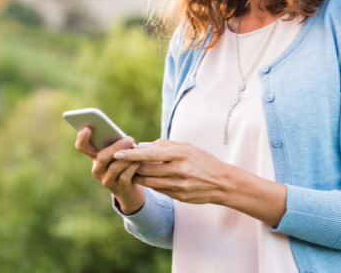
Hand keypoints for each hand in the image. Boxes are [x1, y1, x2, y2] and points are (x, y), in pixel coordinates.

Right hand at [74, 127, 144, 214]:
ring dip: (128, 157)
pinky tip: (140, 160)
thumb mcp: (117, 151)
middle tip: (130, 139)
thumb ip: (116, 143)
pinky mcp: (119, 188)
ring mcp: (107, 180)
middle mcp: (97, 169)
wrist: (129, 187)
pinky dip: (133, 167)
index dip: (82, 138)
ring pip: (114, 168)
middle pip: (101, 158)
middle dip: (116, 147)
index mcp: (94, 156)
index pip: (82, 147)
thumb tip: (125, 137)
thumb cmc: (123, 162)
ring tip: (138, 148)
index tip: (88, 127)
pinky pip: (125, 176)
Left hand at [114, 139, 231, 204]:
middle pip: (146, 169)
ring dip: (136, 176)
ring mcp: (178, 185)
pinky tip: (144, 178)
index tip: (118, 153)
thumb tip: (143, 146)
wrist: (222, 183)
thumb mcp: (187, 147)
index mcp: (181, 154)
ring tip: (128, 171)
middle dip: (131, 166)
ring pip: (149, 181)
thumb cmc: (203, 161)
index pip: (151, 154)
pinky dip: (149, 183)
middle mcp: (179, 170)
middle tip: (120, 162)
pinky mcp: (178, 196)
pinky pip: (157, 189)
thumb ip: (165, 145)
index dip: (132, 154)